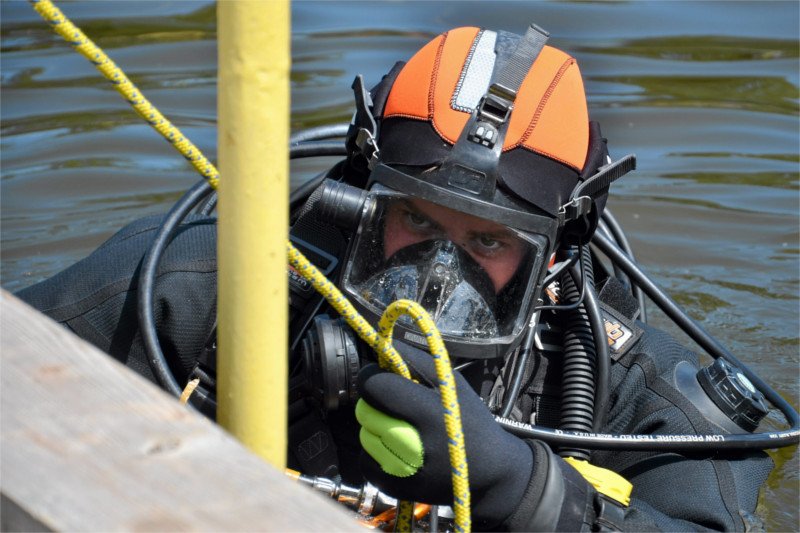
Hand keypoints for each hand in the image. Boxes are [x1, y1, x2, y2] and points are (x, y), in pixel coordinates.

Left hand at [356, 343, 533, 527]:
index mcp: (428, 411)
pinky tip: (399, 451)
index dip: (373, 377)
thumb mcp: (452, 383)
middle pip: (365, 411)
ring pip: (363, 435)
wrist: (489, 473)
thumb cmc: (469, 420)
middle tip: (396, 405)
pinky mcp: (394, 488)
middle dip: (376, 403)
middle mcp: (411, 443)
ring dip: (376, 428)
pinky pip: (365, 460)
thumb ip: (417, 361)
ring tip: (402, 428)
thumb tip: (383, 348)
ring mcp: (400, 470)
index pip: (375, 386)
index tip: (383, 376)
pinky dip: (376, 453)